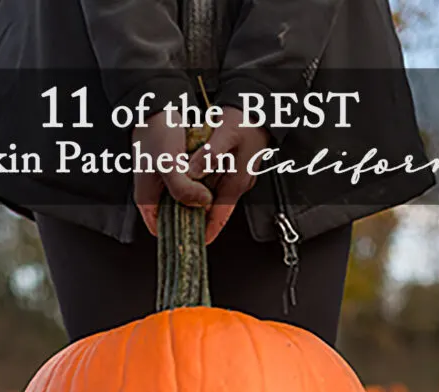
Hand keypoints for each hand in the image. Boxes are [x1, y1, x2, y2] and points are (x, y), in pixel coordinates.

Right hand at [132, 111, 212, 235]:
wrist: (159, 104)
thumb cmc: (157, 133)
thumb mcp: (169, 165)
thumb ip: (184, 189)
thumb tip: (204, 202)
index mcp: (146, 200)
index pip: (162, 233)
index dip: (180, 235)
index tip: (200, 232)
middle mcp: (155, 195)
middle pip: (177, 219)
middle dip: (194, 218)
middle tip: (211, 212)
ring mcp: (165, 184)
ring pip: (185, 203)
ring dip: (199, 201)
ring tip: (213, 197)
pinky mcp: (176, 173)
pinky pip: (190, 187)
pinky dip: (200, 187)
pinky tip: (211, 182)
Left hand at [187, 106, 270, 243]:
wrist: (260, 102)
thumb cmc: (248, 117)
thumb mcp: (226, 134)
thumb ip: (209, 154)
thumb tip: (192, 172)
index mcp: (238, 181)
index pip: (221, 215)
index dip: (209, 231)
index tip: (197, 243)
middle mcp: (238, 181)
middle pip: (215, 208)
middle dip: (198, 218)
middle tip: (179, 226)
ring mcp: (236, 173)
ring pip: (213, 195)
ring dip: (198, 202)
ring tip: (178, 208)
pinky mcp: (232, 164)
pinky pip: (214, 181)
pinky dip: (201, 186)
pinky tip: (189, 182)